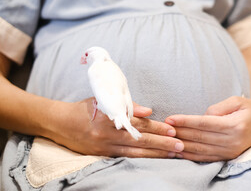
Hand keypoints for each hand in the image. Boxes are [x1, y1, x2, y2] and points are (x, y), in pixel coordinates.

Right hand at [48, 97, 183, 157]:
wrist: (59, 123)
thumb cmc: (84, 109)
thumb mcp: (103, 101)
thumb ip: (127, 105)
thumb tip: (149, 112)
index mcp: (110, 117)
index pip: (139, 123)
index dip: (157, 127)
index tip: (173, 129)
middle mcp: (108, 134)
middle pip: (140, 139)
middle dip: (162, 143)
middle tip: (181, 145)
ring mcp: (105, 147)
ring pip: (136, 152)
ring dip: (156, 153)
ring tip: (173, 154)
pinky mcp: (102, 155)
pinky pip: (126, 158)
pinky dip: (142, 158)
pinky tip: (154, 159)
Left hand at [165, 96, 250, 161]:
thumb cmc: (250, 109)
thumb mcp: (237, 100)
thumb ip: (219, 107)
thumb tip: (202, 116)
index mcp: (235, 125)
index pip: (204, 124)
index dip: (185, 121)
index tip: (170, 119)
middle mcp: (232, 141)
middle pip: (200, 138)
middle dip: (179, 133)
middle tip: (162, 129)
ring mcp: (230, 151)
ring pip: (200, 150)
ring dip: (181, 146)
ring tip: (165, 141)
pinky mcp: (228, 157)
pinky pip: (206, 158)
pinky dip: (191, 156)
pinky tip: (178, 152)